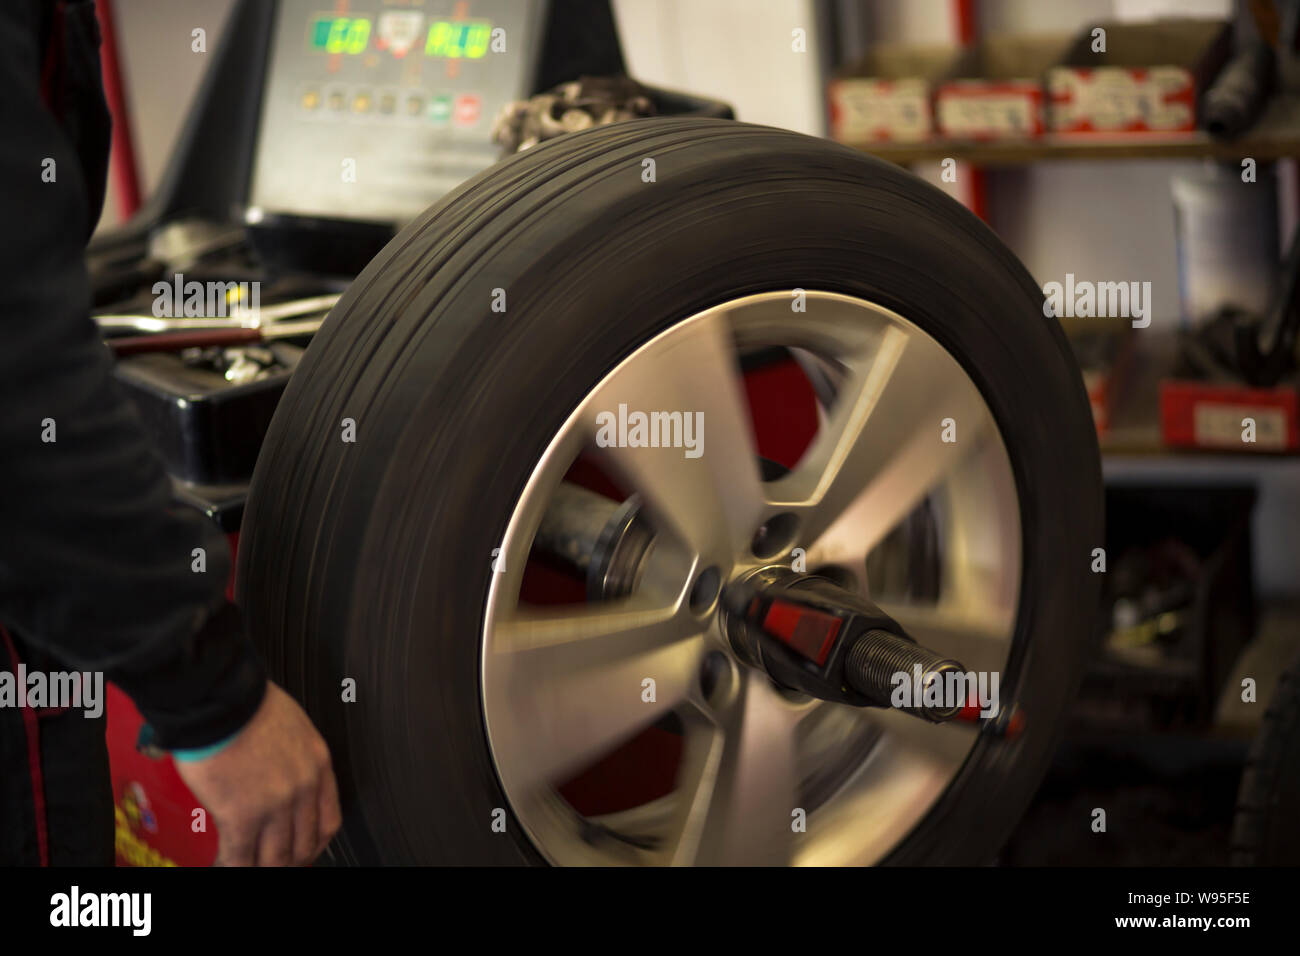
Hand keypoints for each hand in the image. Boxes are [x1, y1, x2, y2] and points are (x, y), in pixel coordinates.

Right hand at [174, 681, 340, 865]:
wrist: (223, 700)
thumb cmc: (249, 704)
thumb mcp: (294, 726)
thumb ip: (294, 758)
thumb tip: (280, 779)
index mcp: (318, 764)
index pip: (328, 821)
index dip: (314, 844)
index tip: (303, 851)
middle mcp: (303, 788)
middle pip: (304, 845)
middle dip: (290, 862)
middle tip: (275, 864)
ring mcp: (275, 805)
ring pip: (276, 857)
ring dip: (262, 866)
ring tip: (249, 865)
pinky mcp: (241, 815)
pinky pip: (241, 856)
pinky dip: (234, 865)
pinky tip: (225, 862)